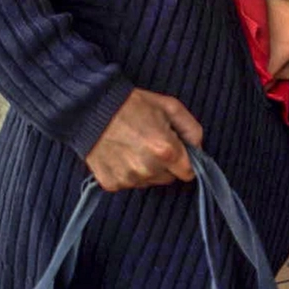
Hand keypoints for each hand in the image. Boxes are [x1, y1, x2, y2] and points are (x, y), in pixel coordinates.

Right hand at [84, 89, 203, 191]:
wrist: (90, 107)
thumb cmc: (131, 104)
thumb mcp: (169, 106)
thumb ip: (192, 129)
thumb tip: (197, 149)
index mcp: (166, 151)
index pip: (189, 173)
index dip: (184, 161)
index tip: (176, 151)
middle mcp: (148, 169)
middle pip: (168, 179)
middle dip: (165, 165)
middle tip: (150, 143)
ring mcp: (128, 179)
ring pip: (149, 182)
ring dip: (146, 169)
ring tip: (133, 146)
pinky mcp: (111, 183)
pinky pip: (129, 184)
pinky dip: (127, 172)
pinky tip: (120, 154)